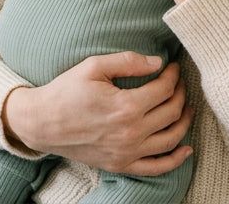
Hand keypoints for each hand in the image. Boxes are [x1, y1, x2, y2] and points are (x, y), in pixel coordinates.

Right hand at [4, 53, 193, 175]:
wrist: (41, 123)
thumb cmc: (66, 91)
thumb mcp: (94, 66)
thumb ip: (128, 61)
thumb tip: (158, 62)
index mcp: (126, 106)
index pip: (165, 89)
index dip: (173, 76)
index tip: (172, 66)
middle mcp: (131, 133)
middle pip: (172, 112)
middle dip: (180, 94)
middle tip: (178, 83)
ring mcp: (127, 152)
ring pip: (171, 139)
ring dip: (184, 122)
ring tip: (186, 108)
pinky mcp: (121, 165)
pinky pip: (157, 168)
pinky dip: (176, 159)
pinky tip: (186, 148)